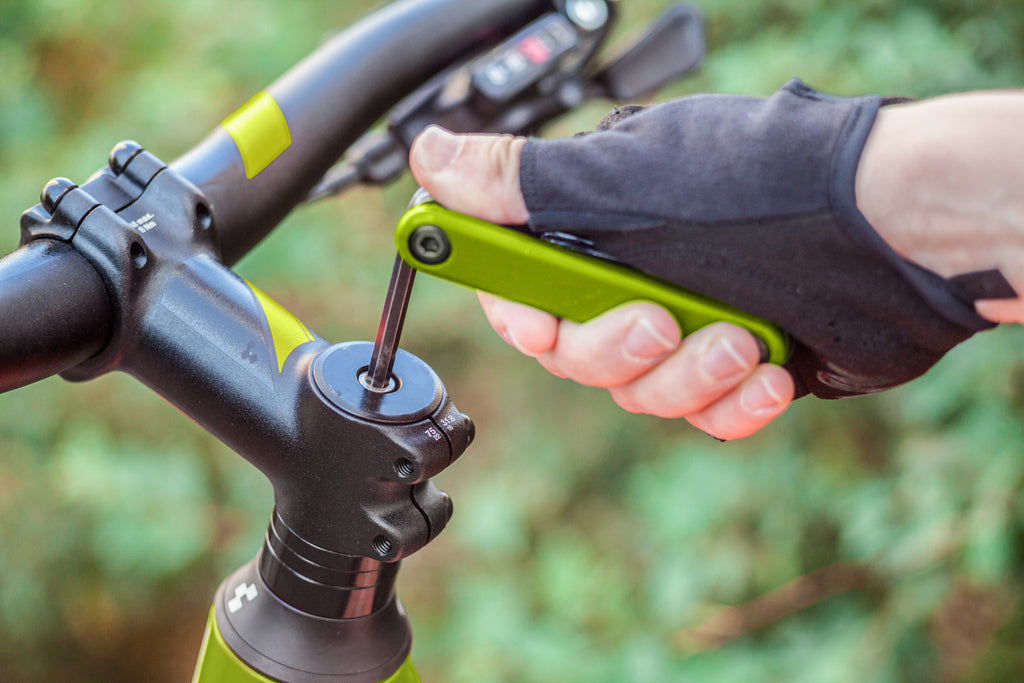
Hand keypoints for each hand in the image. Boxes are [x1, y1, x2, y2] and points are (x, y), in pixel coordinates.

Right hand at [409, 125, 793, 439]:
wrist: (900, 232)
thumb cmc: (770, 193)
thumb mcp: (630, 181)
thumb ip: (522, 183)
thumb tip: (431, 158)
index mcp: (599, 221)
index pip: (521, 282)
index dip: (522, 313)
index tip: (540, 324)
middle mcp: (637, 270)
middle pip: (577, 352)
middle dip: (618, 350)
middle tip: (662, 320)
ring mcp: (689, 319)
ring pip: (639, 391)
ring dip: (687, 377)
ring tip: (740, 340)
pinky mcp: (736, 362)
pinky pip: (705, 413)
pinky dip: (732, 404)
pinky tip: (769, 375)